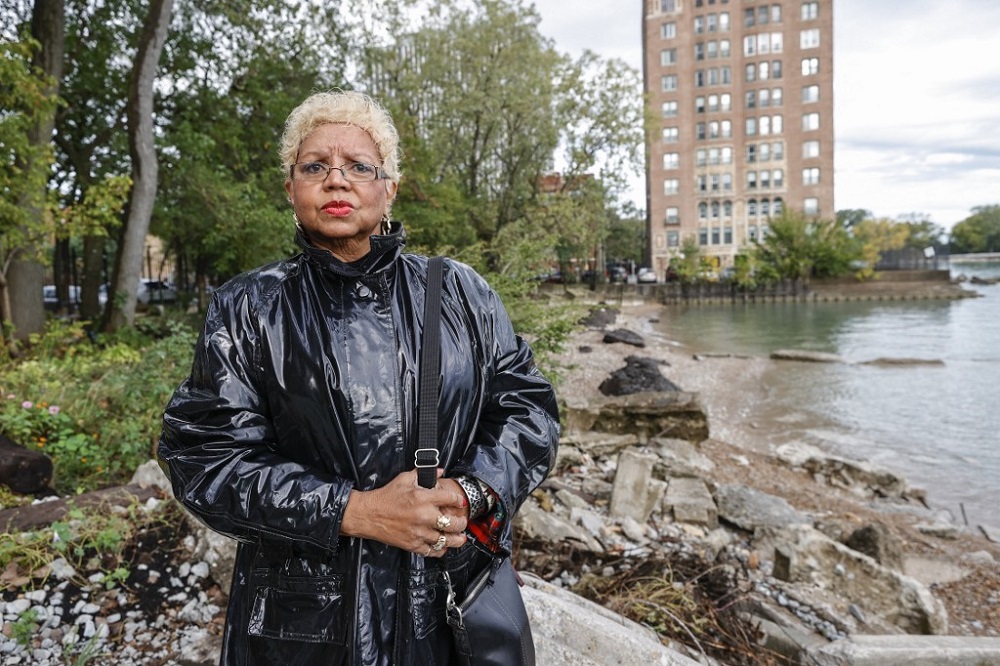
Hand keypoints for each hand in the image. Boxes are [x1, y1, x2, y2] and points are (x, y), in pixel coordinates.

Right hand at [341, 469, 468, 556]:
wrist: (368, 514)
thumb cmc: (385, 497)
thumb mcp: (404, 479)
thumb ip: (423, 474)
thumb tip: (438, 471)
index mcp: (423, 498)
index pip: (450, 499)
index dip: (458, 500)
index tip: (460, 502)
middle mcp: (423, 516)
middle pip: (453, 523)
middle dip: (461, 523)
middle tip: (462, 522)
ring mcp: (419, 532)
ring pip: (446, 540)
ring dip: (456, 540)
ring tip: (460, 538)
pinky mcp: (412, 545)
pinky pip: (432, 551)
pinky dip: (440, 550)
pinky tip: (443, 546)